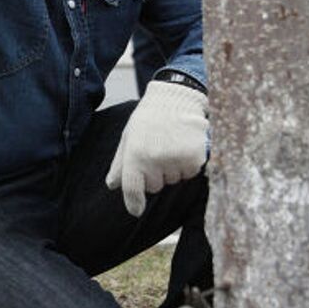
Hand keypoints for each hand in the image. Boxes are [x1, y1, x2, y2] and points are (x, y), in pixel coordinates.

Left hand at [106, 80, 208, 216]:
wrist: (176, 97)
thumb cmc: (149, 118)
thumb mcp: (129, 137)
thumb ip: (120, 163)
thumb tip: (113, 185)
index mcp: (135, 154)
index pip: (133, 189)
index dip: (134, 203)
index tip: (136, 210)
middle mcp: (155, 159)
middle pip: (155, 186)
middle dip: (155, 173)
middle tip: (158, 149)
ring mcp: (176, 159)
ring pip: (173, 180)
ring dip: (172, 168)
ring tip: (171, 143)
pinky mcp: (195, 158)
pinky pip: (189, 173)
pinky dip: (187, 164)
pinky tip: (184, 144)